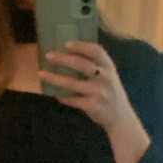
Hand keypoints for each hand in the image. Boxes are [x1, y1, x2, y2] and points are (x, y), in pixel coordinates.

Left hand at [40, 41, 151, 162]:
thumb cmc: (110, 93)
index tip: (66, 44)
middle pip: (82, 64)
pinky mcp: (92, 106)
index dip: (81, 46)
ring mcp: (99, 93)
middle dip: (63, 59)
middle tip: (48, 55)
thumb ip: (95, 66)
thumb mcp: (109, 76)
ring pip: (72, 83)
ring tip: (42, 73)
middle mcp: (105, 78)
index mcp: (109, 67)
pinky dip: (62, 96)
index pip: (96, 51)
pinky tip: (54, 93)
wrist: (121, 118)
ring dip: (55, 78)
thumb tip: (68, 54)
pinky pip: (72, 100)